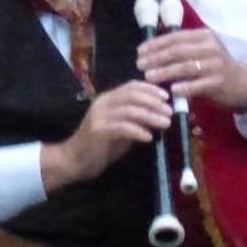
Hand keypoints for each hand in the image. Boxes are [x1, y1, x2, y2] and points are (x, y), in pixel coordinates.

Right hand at [41, 80, 171, 191]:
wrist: (77, 160)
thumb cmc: (103, 144)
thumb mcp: (123, 127)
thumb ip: (138, 118)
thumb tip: (162, 113)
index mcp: (109, 98)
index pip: (132, 86)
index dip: (151, 89)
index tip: (167, 97)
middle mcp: (103, 103)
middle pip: (132, 95)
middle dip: (154, 102)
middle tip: (169, 112)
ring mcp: (99, 116)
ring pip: (129, 110)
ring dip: (150, 116)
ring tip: (165, 124)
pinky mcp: (99, 131)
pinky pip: (123, 127)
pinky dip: (138, 131)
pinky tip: (149, 137)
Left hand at [136, 27, 246, 110]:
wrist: (242, 84)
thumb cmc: (215, 67)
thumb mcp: (202, 51)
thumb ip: (181, 49)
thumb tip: (150, 51)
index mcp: (205, 36)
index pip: (176, 38)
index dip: (156, 44)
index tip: (140, 52)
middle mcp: (211, 48)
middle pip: (178, 51)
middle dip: (156, 58)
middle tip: (140, 65)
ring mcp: (216, 65)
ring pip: (185, 67)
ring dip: (165, 72)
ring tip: (149, 77)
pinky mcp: (219, 82)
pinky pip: (198, 84)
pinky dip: (184, 87)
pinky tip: (172, 90)